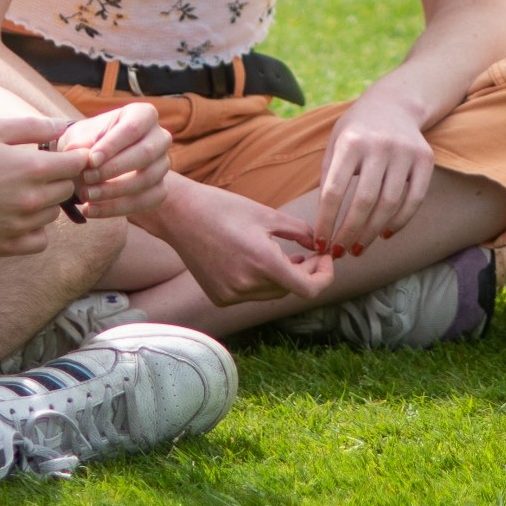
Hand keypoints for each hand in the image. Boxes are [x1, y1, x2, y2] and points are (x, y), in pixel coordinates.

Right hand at [0, 114, 89, 253]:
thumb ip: (32, 126)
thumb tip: (64, 125)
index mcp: (30, 168)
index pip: (77, 164)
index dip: (74, 156)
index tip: (62, 154)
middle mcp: (30, 200)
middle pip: (67, 189)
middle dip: (58, 177)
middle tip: (36, 170)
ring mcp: (17, 227)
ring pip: (53, 214)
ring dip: (45, 202)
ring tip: (18, 191)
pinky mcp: (3, 247)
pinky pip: (39, 241)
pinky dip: (35, 230)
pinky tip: (17, 216)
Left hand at [55, 100, 171, 218]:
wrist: (93, 166)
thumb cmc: (88, 143)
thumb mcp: (79, 137)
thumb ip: (80, 143)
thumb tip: (78, 152)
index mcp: (143, 114)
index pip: (132, 127)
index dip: (113, 145)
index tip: (91, 160)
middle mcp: (159, 137)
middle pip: (146, 153)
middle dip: (114, 169)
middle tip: (86, 178)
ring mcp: (162, 164)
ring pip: (147, 179)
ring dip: (113, 191)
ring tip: (85, 195)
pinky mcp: (160, 189)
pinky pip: (145, 202)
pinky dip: (115, 208)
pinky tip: (91, 209)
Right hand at [154, 178, 339, 310]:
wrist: (180, 215)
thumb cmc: (224, 208)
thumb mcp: (268, 215)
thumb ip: (301, 232)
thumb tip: (321, 245)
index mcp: (263, 262)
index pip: (308, 289)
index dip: (324, 277)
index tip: (325, 259)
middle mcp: (247, 284)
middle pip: (290, 289)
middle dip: (305, 272)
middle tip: (310, 252)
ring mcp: (231, 294)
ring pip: (271, 293)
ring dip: (284, 278)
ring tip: (287, 256)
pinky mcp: (219, 297)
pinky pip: (251, 295)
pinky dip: (261, 282)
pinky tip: (256, 262)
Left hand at [310, 97, 439, 255]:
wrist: (394, 103)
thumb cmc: (357, 130)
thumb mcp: (335, 143)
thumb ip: (328, 177)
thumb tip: (323, 222)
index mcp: (351, 141)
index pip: (335, 191)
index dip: (326, 222)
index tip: (321, 243)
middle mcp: (379, 145)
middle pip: (364, 202)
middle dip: (349, 233)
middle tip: (340, 253)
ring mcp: (405, 152)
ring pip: (389, 204)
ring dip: (372, 232)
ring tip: (359, 247)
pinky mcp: (425, 159)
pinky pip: (414, 199)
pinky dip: (400, 221)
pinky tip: (386, 233)